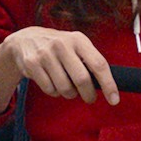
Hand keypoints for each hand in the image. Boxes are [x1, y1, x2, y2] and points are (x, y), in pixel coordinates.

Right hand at [0, 26, 119, 103]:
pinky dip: (54, 92)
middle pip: (82, 80)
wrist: (25, 39)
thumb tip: (108, 88)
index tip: (114, 100)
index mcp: (78, 39)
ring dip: (69, 94)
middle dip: (88, 95)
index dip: (109, 84)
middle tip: (89, 98)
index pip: (99, 64)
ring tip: (67, 86)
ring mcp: (45, 54)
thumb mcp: (75, 46)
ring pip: (65, 88)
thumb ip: (90, 61)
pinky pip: (50, 90)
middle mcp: (62, 44)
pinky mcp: (32, 64)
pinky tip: (52, 82)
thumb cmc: (59, 48)